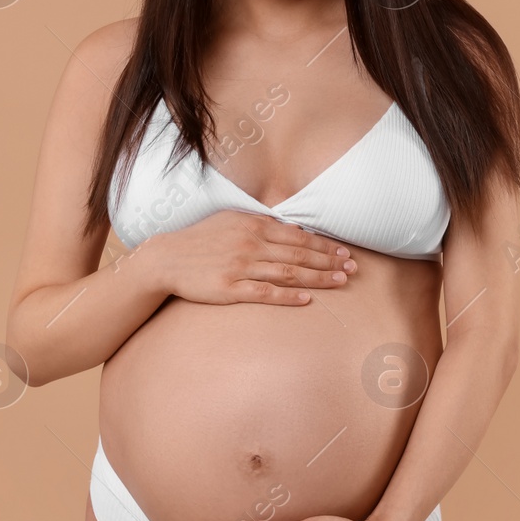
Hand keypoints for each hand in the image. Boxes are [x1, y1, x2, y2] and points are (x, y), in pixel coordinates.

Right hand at [144, 209, 356, 305]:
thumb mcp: (231, 221)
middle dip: (330, 261)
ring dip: (318, 277)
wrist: (166, 259)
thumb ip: (262, 224)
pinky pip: (265, 292)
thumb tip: (293, 229)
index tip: (345, 252)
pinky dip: (288, 296)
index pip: (298, 237)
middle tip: (353, 268)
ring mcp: (241, 266)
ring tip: (341, 281)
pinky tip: (307, 299)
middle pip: (299, 254)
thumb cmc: (201, 240)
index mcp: (254, 225)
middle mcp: (251, 244)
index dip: (325, 246)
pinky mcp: (230, 288)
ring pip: (288, 273)